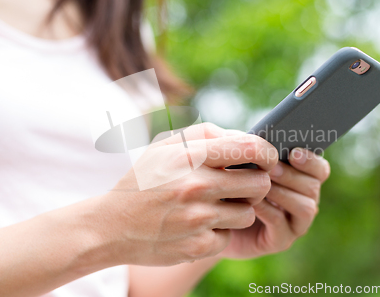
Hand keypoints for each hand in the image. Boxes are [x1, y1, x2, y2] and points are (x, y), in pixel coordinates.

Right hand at [91, 123, 277, 266]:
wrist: (110, 226)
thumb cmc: (142, 181)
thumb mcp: (163, 146)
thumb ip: (204, 135)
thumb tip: (243, 137)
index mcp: (190, 156)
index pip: (250, 149)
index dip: (268, 153)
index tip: (269, 159)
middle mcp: (196, 186)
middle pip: (260, 184)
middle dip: (256, 184)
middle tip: (243, 185)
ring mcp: (199, 218)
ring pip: (248, 213)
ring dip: (238, 210)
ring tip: (214, 206)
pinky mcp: (198, 245)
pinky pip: (229, 235)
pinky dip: (220, 231)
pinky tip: (199, 226)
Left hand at [219, 148, 329, 258]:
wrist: (216, 220)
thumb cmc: (231, 186)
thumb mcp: (242, 164)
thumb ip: (254, 151)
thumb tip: (258, 137)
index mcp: (301, 178)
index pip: (320, 169)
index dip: (311, 160)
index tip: (293, 152)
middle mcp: (305, 200)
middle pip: (313, 186)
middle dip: (291, 175)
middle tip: (271, 168)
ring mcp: (295, 223)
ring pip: (305, 206)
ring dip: (283, 192)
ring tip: (263, 183)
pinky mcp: (281, 240)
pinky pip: (282, 223)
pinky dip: (268, 210)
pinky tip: (253, 202)